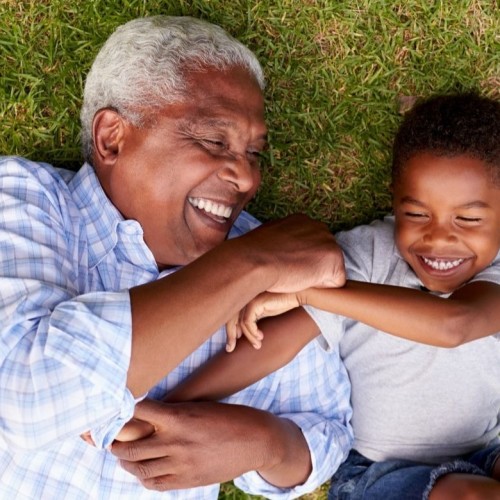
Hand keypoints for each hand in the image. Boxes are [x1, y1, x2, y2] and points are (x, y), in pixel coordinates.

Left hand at [110, 399, 308, 490]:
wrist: (256, 441)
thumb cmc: (229, 417)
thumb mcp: (200, 408)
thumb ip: (173, 414)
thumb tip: (147, 416)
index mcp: (179, 418)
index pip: (138, 412)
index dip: (123, 411)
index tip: (116, 409)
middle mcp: (175, 442)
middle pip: (131, 447)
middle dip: (116, 444)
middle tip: (111, 439)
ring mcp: (180, 465)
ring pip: (140, 468)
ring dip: (126, 463)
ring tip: (123, 457)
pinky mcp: (187, 481)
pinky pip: (156, 484)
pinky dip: (143, 478)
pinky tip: (142, 472)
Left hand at [226, 292, 300, 351]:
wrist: (297, 294)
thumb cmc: (283, 303)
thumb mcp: (264, 313)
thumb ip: (253, 320)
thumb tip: (240, 334)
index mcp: (244, 299)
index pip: (229, 316)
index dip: (229, 331)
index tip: (231, 345)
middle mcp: (244, 298)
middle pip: (229, 319)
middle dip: (230, 335)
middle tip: (230, 349)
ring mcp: (249, 299)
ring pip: (240, 323)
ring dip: (249, 337)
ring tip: (258, 345)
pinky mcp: (255, 303)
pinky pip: (248, 322)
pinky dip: (252, 332)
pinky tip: (261, 337)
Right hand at [238, 214, 344, 292]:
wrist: (253, 260)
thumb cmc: (253, 254)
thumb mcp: (268, 238)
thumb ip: (282, 241)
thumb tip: (279, 251)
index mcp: (302, 221)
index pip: (311, 247)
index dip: (300, 261)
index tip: (285, 264)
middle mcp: (318, 227)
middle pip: (324, 257)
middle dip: (311, 268)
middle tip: (289, 271)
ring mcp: (329, 241)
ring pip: (330, 270)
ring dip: (315, 277)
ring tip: (293, 275)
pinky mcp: (335, 259)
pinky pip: (336, 282)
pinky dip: (322, 287)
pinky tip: (302, 281)